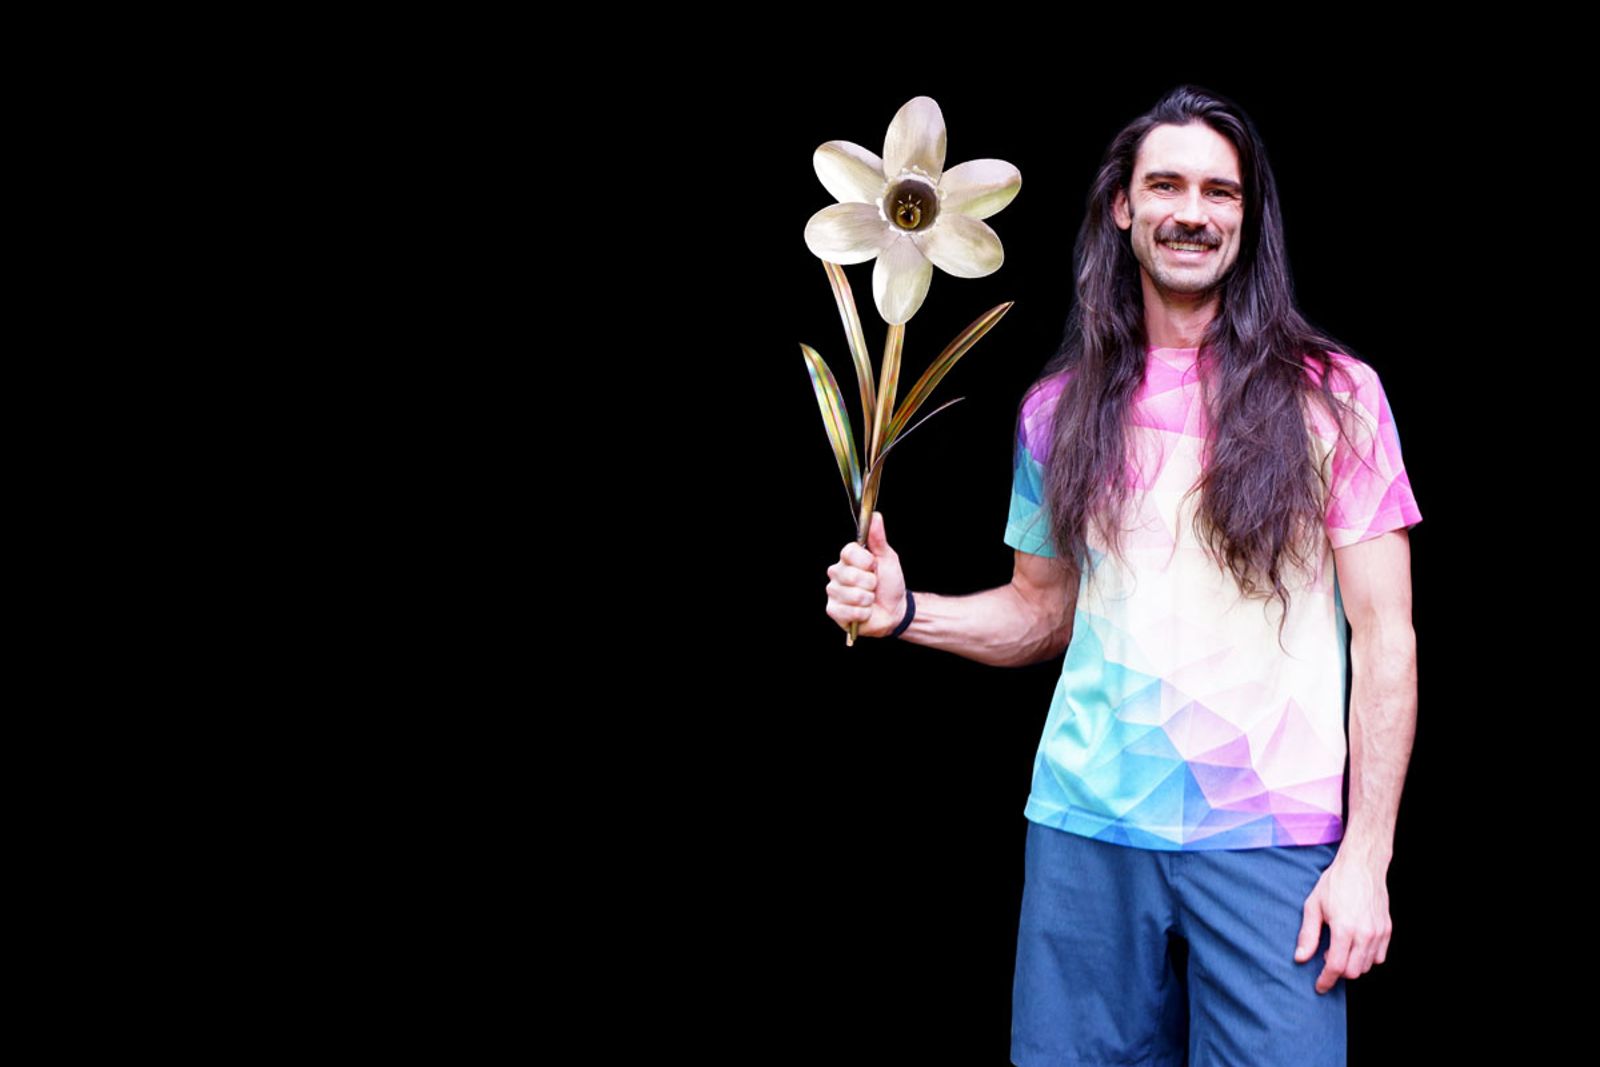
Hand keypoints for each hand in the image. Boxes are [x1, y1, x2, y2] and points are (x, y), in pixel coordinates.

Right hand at [824, 512, 906, 638]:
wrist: (894, 610)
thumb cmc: (889, 583)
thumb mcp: (887, 558)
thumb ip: (878, 538)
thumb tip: (875, 516)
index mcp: (848, 558)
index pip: (849, 552)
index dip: (865, 561)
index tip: (874, 566)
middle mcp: (837, 573)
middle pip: (851, 575)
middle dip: (870, 583)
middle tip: (874, 585)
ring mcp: (834, 592)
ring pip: (853, 595)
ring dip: (868, 600)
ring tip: (870, 599)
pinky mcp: (833, 610)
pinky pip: (849, 612)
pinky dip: (863, 613)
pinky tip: (864, 610)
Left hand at [1294, 849, 1392, 993]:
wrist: (1362, 866)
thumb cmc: (1335, 883)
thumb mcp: (1313, 906)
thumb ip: (1307, 935)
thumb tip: (1300, 958)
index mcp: (1344, 929)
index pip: (1336, 967)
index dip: (1326, 980)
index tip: (1319, 986)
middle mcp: (1364, 934)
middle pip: (1352, 972)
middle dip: (1337, 972)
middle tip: (1326, 957)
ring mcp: (1379, 933)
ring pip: (1366, 966)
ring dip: (1352, 964)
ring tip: (1340, 947)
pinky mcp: (1387, 930)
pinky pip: (1379, 957)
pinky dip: (1367, 958)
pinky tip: (1355, 945)